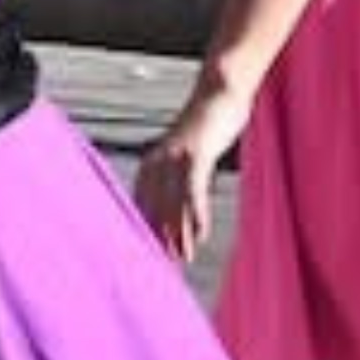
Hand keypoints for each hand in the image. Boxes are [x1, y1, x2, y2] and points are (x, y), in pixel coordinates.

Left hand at [126, 81, 254, 264]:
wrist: (219, 89)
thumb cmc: (207, 124)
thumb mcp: (188, 152)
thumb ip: (180, 177)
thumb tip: (178, 208)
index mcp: (150, 163)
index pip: (141, 205)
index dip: (145, 233)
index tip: (145, 260)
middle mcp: (156, 161)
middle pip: (154, 209)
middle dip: (158, 240)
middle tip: (161, 269)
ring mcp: (175, 156)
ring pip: (173, 204)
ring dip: (178, 235)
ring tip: (182, 260)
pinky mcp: (196, 152)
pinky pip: (194, 190)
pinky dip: (196, 214)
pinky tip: (200, 235)